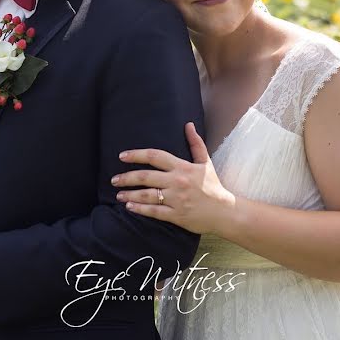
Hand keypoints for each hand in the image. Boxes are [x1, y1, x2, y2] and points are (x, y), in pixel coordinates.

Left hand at [112, 122, 234, 234]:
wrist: (225, 211)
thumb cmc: (213, 186)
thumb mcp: (205, 162)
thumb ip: (195, 143)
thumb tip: (188, 125)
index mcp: (183, 167)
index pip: (155, 156)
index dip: (137, 155)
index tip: (122, 156)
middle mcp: (177, 182)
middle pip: (146, 176)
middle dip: (127, 177)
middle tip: (114, 179)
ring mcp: (176, 199)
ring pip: (147, 195)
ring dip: (130, 194)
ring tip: (118, 194)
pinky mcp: (176, 215)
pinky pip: (154, 212)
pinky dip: (140, 210)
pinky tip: (129, 207)